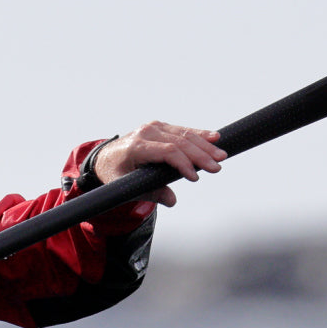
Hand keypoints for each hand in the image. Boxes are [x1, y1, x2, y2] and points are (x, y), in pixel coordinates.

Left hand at [92, 121, 226, 206]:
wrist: (105, 158)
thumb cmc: (115, 174)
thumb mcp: (125, 187)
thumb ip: (149, 193)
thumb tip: (171, 200)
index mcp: (136, 146)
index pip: (166, 151)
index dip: (183, 163)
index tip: (196, 177)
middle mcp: (145, 133)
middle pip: (179, 142)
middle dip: (200, 155)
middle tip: (217, 166)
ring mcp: (154, 127)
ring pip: (184, 134)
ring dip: (204, 145)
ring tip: (221, 156)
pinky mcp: (160, 127)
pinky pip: (182, 130)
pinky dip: (199, 134)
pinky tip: (214, 138)